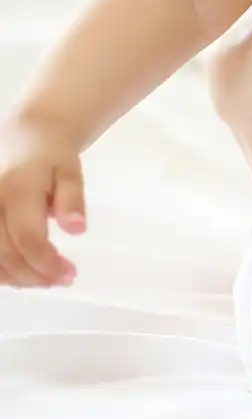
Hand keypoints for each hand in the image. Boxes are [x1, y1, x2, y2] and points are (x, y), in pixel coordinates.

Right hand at [0, 121, 84, 286]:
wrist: (21, 138)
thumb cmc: (50, 157)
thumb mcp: (70, 170)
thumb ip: (72, 198)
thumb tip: (77, 229)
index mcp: (17, 190)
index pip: (28, 238)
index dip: (47, 263)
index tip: (70, 274)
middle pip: (5, 255)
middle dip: (35, 275)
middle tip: (63, 279)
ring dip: (17, 278)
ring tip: (46, 278)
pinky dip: (2, 270)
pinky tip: (24, 273)